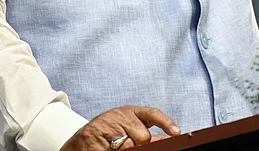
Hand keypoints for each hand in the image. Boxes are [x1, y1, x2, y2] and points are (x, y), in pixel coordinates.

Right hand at [60, 106, 180, 150]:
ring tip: (112, 147)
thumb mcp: (129, 129)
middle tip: (125, 145)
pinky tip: (104, 149)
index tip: (177, 132)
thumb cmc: (109, 135)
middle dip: (137, 145)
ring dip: (121, 150)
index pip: (152, 113)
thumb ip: (146, 134)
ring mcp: (105, 123)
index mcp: (130, 112)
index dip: (165, 122)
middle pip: (143, 136)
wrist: (82, 140)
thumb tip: (167, 139)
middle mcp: (119, 115)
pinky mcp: (92, 135)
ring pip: (127, 146)